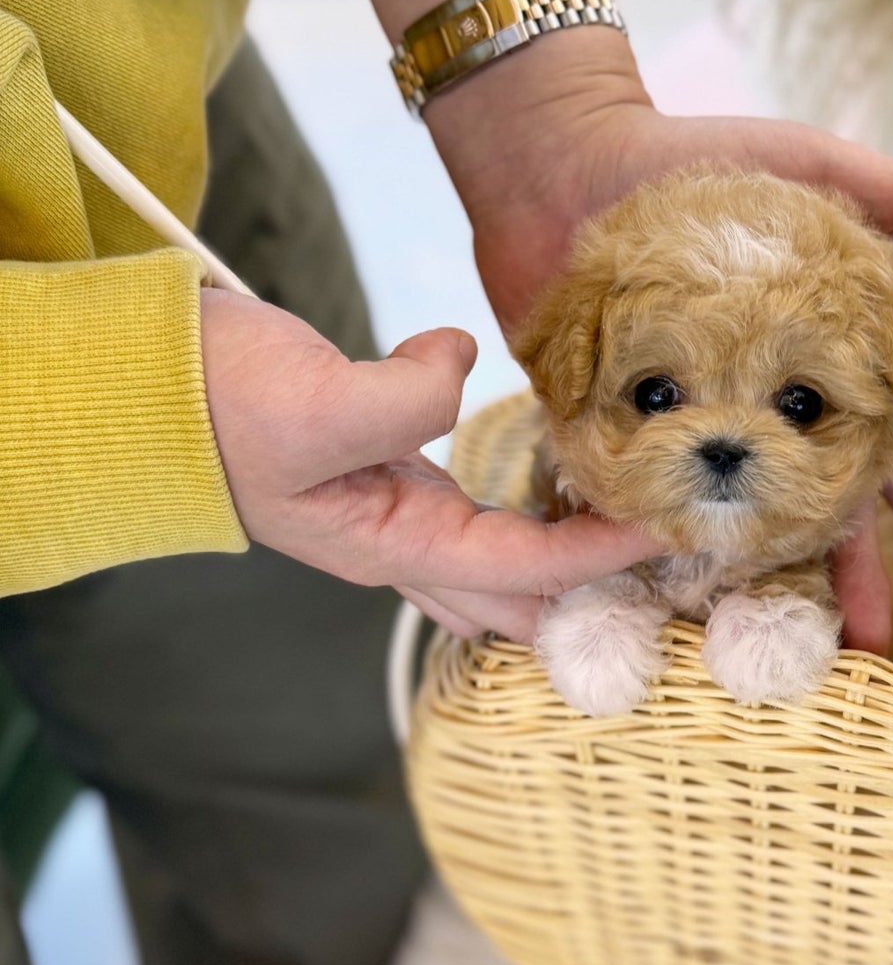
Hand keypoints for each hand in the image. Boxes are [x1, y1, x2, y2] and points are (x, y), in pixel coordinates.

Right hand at [200, 288, 655, 639]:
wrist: (151, 385)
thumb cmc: (219, 402)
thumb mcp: (312, 402)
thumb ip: (402, 397)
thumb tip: (460, 363)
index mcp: (387, 546)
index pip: (524, 570)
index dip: (603, 554)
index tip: (670, 527)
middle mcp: (398, 547)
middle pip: (521, 601)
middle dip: (597, 593)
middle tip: (669, 562)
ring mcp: (393, 518)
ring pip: (503, 569)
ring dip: (569, 563)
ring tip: (635, 534)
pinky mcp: (390, 478)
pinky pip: (481, 519)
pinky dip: (533, 514)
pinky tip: (565, 486)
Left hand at [314, 0, 892, 650]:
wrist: (568, 161)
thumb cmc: (700, 165)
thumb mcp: (808, 168)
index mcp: (813, 368)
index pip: (888, 455)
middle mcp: (754, 415)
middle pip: (816, 512)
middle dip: (853, 579)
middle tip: (883, 647)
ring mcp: (686, 433)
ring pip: (736, 527)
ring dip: (763, 586)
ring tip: (788, 647)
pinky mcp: (613, 438)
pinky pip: (641, 509)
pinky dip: (654, 558)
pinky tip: (677, 610)